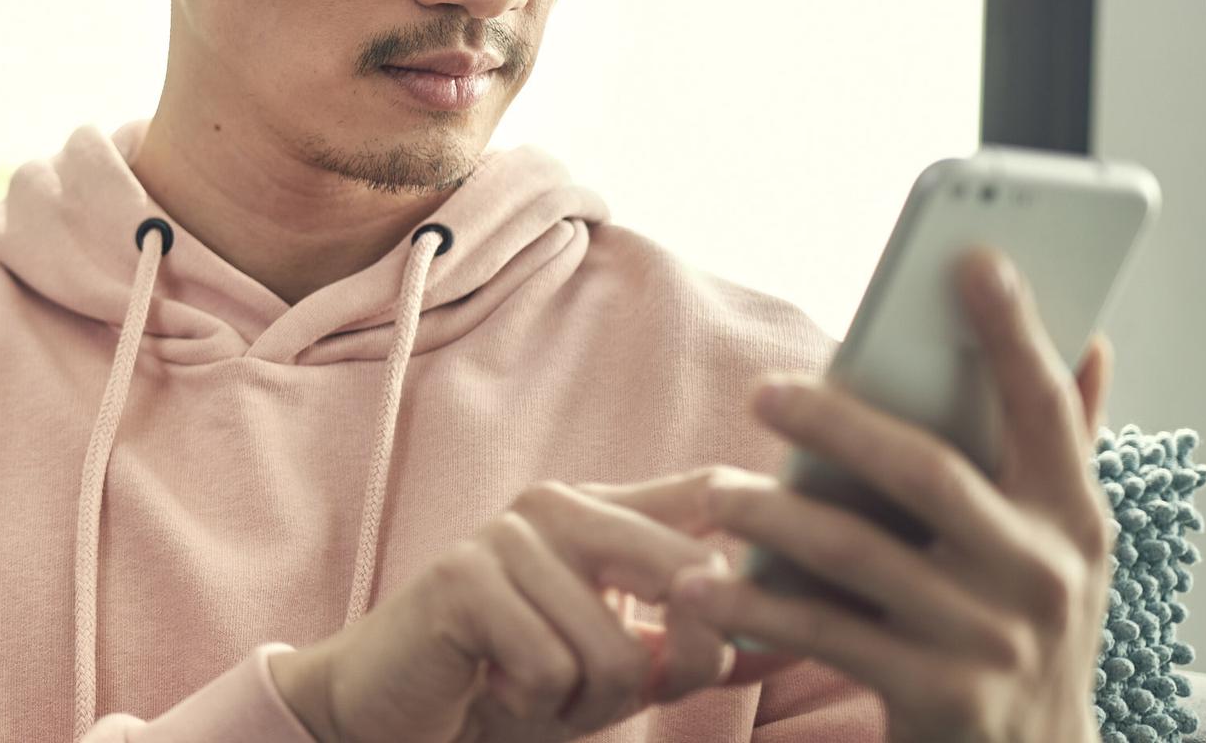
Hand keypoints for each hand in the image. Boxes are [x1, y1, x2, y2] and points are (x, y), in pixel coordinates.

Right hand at [270, 470, 802, 742]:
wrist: (393, 710)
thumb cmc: (512, 682)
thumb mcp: (619, 665)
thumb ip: (691, 641)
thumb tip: (795, 633)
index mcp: (603, 512)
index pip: (711, 495)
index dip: (770, 525)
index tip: (812, 577)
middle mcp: (558, 505)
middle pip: (684, 576)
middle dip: (675, 663)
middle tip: (616, 694)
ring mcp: (506, 534)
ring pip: (613, 648)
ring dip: (583, 704)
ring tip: (537, 693)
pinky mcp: (461, 578)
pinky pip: (549, 665)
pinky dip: (532, 704)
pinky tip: (494, 688)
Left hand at [669, 246, 1115, 742]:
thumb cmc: (1022, 625)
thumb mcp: (1062, 543)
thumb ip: (1063, 443)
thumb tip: (1090, 336)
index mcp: (1074, 517)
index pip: (1046, 408)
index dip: (1013, 332)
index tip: (970, 259)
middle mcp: (1042, 573)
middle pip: (926, 473)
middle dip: (838, 424)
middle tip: (763, 392)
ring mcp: (990, 638)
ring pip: (858, 553)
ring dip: (771, 514)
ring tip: (713, 493)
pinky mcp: (937, 694)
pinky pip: (825, 633)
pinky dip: (755, 605)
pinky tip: (698, 585)